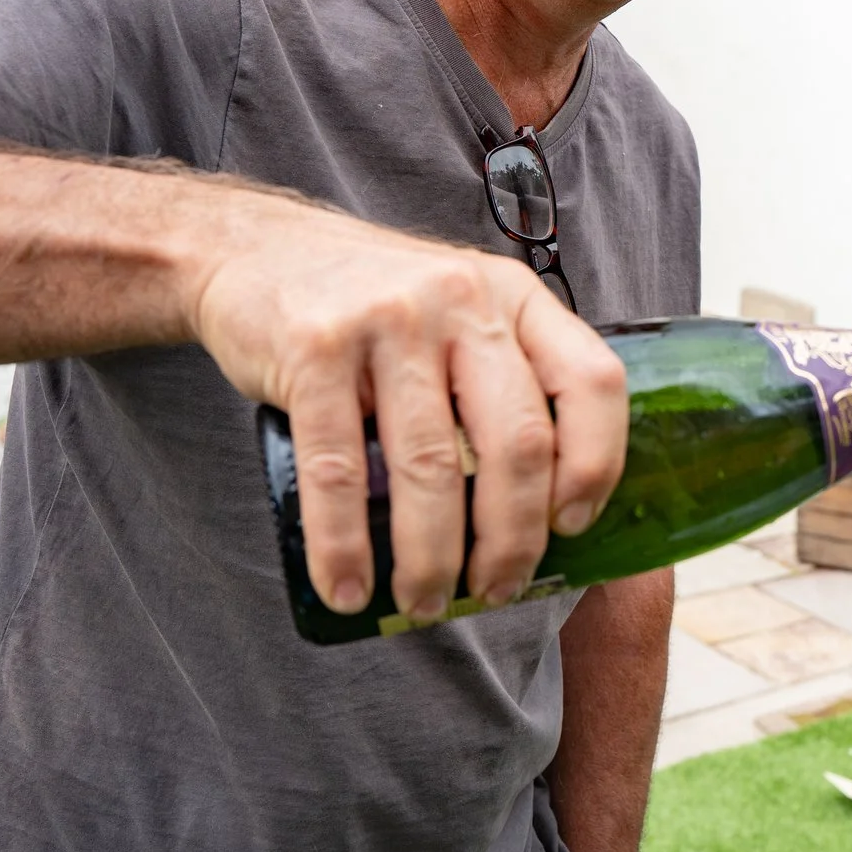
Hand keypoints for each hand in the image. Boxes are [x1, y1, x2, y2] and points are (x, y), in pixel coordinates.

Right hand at [188, 194, 626, 619]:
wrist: (256, 249)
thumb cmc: (375, 305)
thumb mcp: (460, 312)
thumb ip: (503, 378)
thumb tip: (542, 511)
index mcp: (514, 297)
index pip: (591, 382)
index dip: (595, 465)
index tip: (573, 526)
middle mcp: (462, 300)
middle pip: (517, 442)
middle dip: (512, 539)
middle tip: (496, 590)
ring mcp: (389, 321)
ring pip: (431, 467)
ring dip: (432, 558)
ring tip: (426, 603)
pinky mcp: (314, 349)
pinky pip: (338, 470)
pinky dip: (344, 546)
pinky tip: (348, 589)